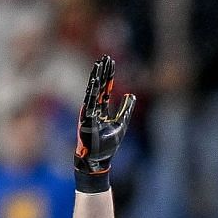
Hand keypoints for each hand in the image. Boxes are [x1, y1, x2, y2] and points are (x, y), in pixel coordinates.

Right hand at [75, 56, 135, 192]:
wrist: (98, 160)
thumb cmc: (107, 145)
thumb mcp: (121, 123)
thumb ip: (125, 109)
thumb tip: (131, 94)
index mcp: (101, 109)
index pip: (105, 89)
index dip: (108, 76)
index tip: (110, 62)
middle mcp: (94, 108)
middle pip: (99, 86)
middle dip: (103, 72)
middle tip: (106, 57)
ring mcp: (89, 112)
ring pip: (93, 91)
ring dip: (96, 77)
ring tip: (99, 64)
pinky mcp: (86, 119)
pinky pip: (90, 102)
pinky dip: (92, 92)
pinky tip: (95, 81)